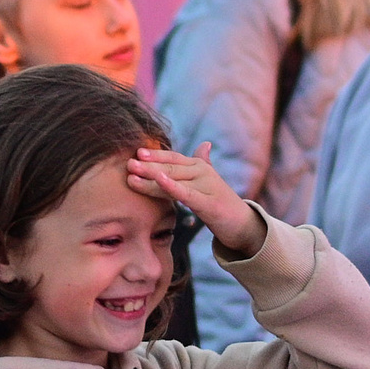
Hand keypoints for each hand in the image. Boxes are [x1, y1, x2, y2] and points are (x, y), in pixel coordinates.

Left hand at [126, 143, 265, 257]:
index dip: (155, 155)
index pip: (173, 158)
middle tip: (127, 163)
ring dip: (151, 176)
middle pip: (169, 167)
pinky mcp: (208, 203)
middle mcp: (202, 172)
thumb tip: (205, 144)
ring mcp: (206, 185)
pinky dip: (171, 186)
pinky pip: (185, 193)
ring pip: (173, 179)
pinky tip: (158, 180)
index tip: (136, 152)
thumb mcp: (209, 182)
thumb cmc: (221, 202)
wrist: (242, 224)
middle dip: (147, 166)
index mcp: (200, 166)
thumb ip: (204, 162)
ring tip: (132, 173)